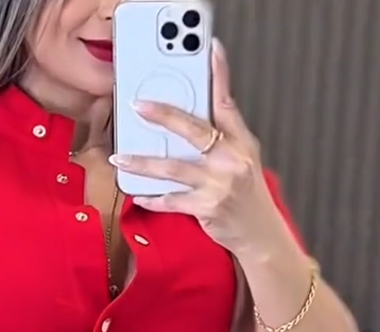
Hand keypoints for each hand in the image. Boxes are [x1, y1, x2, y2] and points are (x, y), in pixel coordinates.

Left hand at [110, 41, 278, 255]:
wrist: (259, 233)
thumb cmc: (247, 194)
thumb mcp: (244, 158)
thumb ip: (223, 136)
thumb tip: (190, 119)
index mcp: (241, 142)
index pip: (228, 102)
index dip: (220, 74)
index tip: (210, 50)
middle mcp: (230, 159)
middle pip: (194, 130)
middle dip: (164, 116)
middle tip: (139, 106)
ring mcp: (218, 184)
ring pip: (173, 168)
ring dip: (143, 163)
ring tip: (120, 157)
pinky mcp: (206, 208)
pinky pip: (171, 200)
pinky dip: (152, 197)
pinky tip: (137, 193)